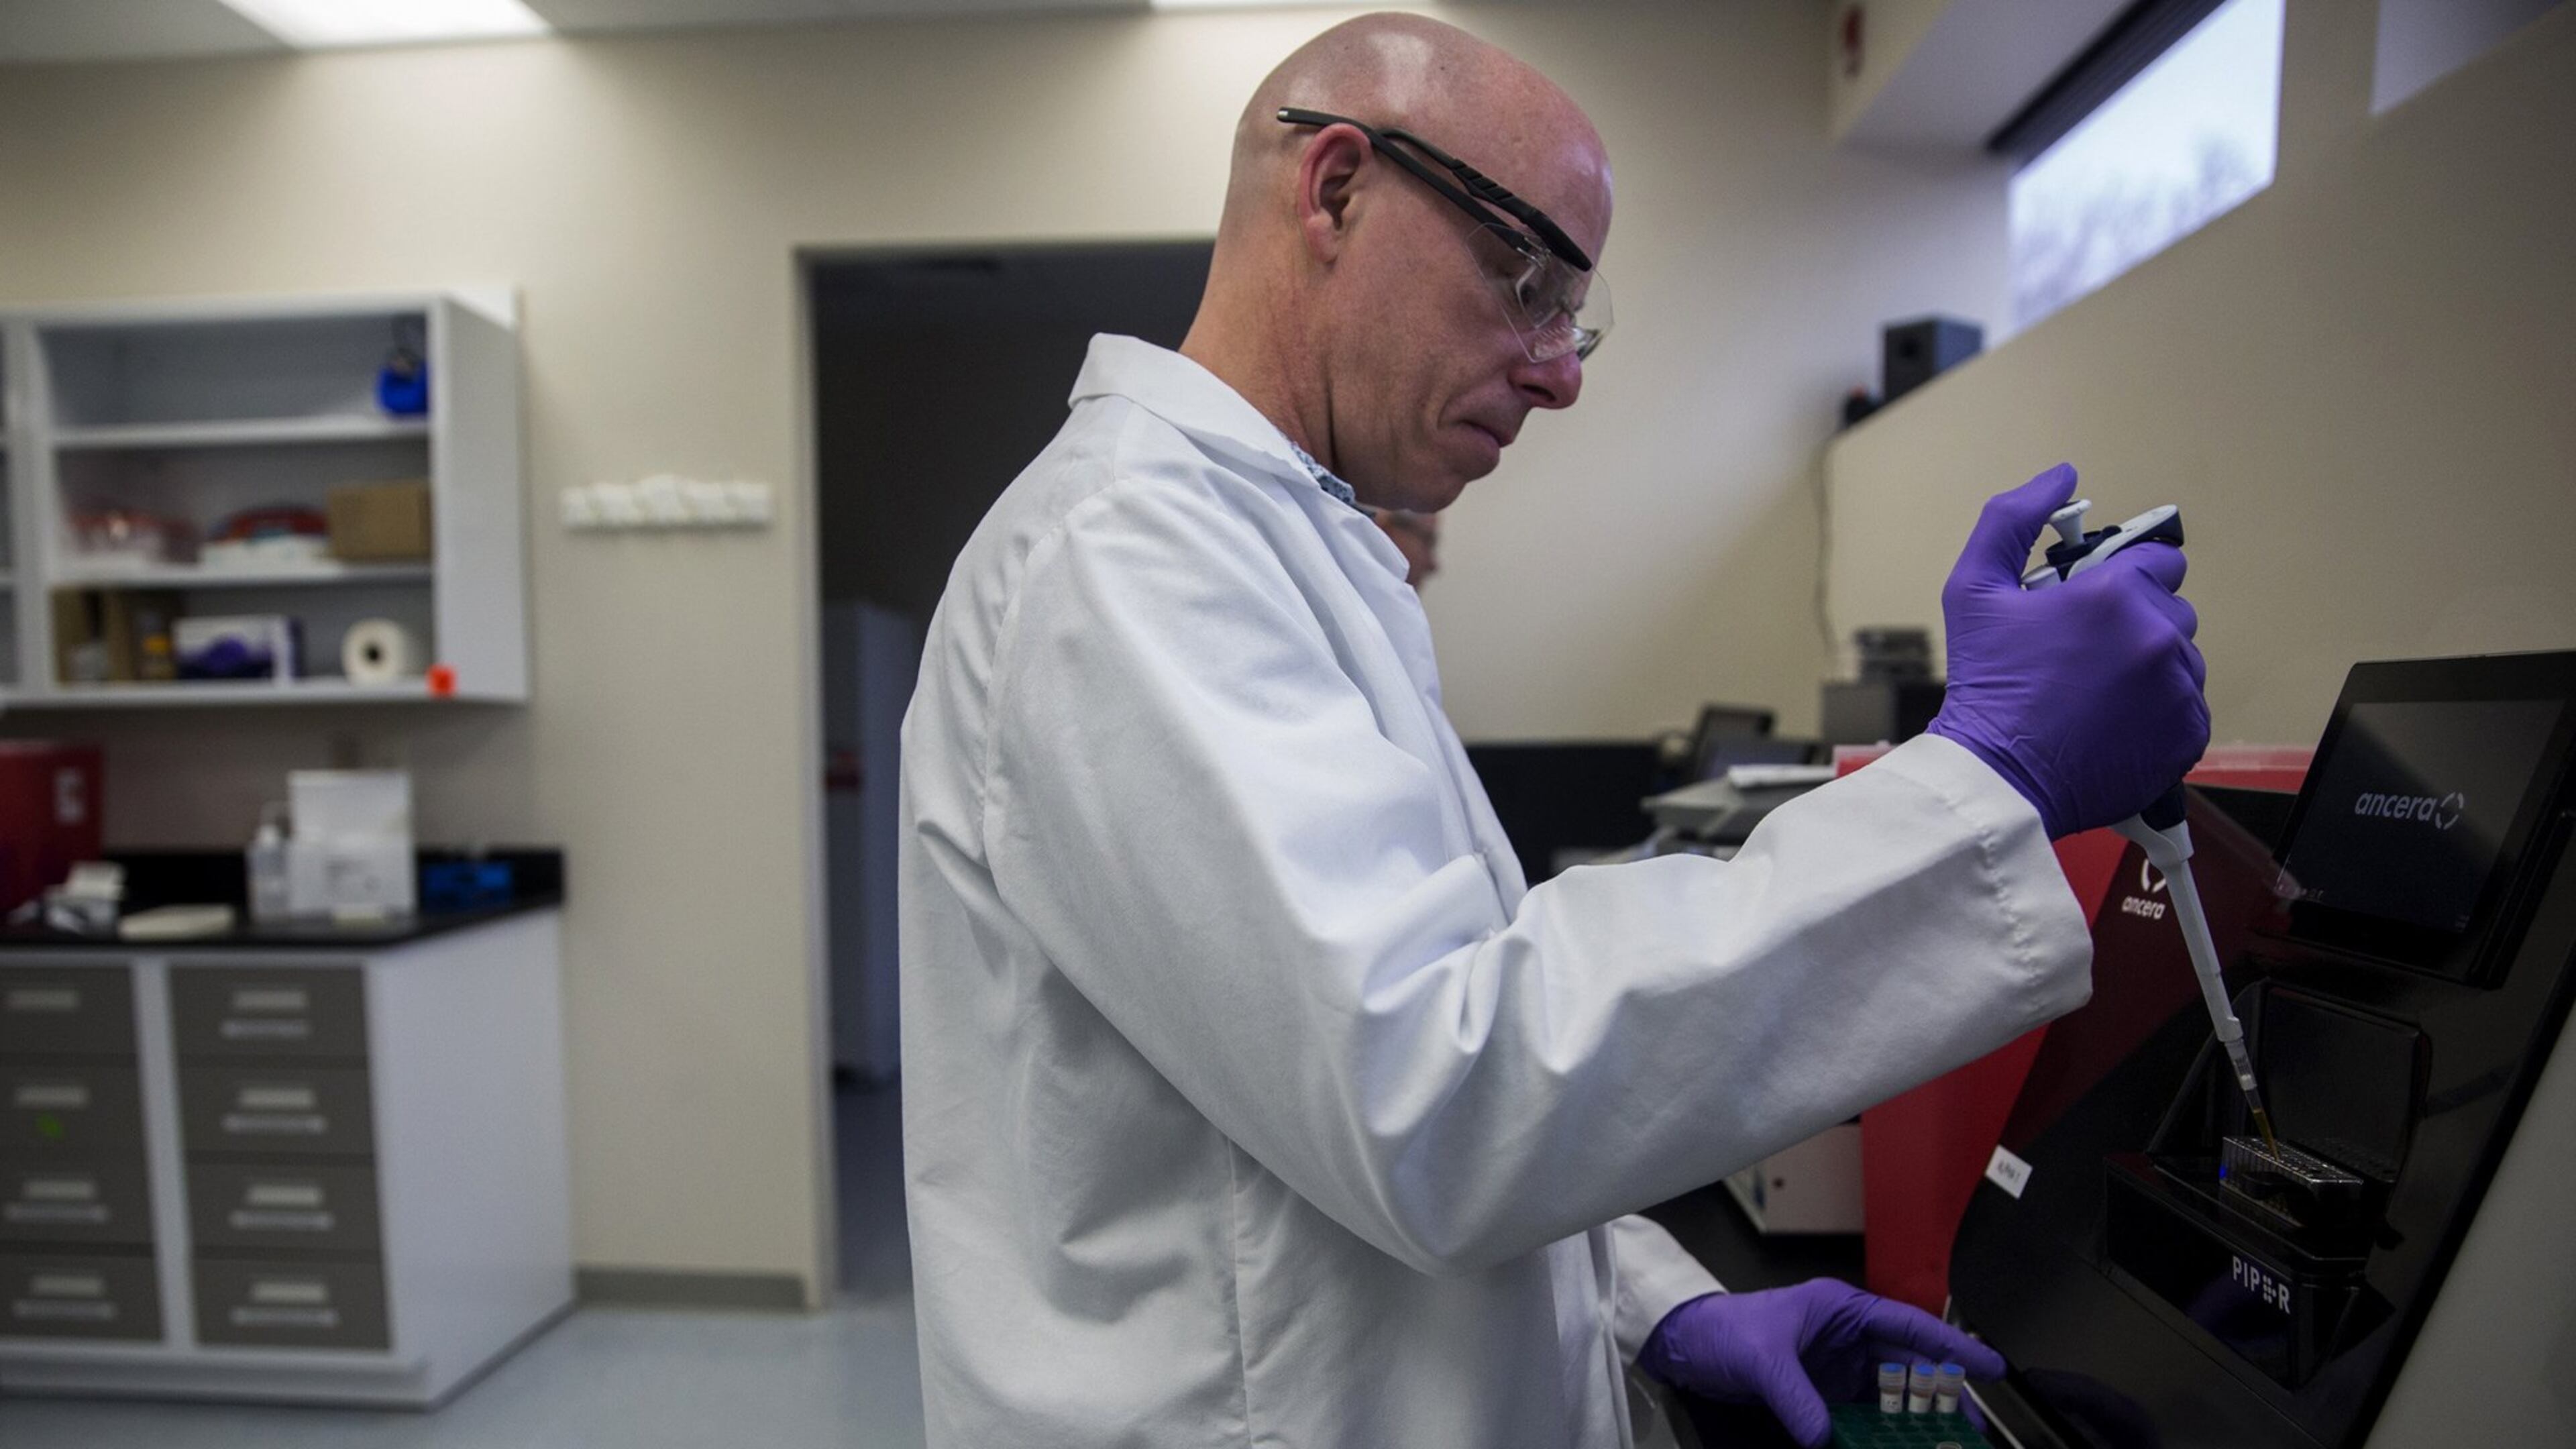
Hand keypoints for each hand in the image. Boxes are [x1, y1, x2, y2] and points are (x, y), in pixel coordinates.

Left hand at [1637, 1279, 2003, 1446]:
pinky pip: (1861, 1416)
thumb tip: (1824, 1435)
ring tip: (1939, 1444)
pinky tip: (1893, 1447)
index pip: (1908, 1327)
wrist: (1685, 1346)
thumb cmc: (1721, 1329)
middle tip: (1970, 1429)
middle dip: (1941, 1397)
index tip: (1990, 1367)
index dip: (1952, 1347)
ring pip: (1888, 1397)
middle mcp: (1846, 1338)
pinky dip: (1878, 1434)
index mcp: (1841, 1310)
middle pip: (1907, 1369)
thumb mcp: (1760, 1357)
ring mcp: (1835, 1369)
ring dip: (1912, 1421)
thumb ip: (1794, 1396)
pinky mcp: (1821, 1395)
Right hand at [1923, 463, 2208, 836]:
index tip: (2094, 609)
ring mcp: (2179, 688)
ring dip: (2151, 669)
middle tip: (2087, 657)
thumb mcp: (1973, 589)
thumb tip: (2061, 475)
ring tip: (2099, 695)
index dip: (2124, 581)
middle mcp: (2158, 635)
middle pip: (2174, 610)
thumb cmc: (1985, 684)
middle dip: (2138, 624)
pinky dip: (2160, 714)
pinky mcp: (2189, 733)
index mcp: (2115, 593)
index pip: (2160, 561)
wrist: (1997, 777)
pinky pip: (2190, 707)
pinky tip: (2115, 724)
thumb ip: (2011, 519)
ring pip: (2183, 659)